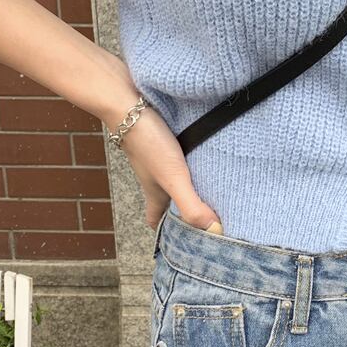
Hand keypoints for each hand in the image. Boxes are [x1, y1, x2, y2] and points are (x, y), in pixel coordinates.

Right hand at [114, 99, 223, 233]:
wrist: (128, 102)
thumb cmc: (147, 142)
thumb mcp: (172, 178)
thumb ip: (190, 205)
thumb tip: (214, 232)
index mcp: (154, 194)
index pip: (155, 221)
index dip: (165, 234)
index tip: (182, 243)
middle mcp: (156, 179)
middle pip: (168, 202)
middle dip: (184, 211)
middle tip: (210, 218)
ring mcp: (160, 160)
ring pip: (176, 180)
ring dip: (192, 186)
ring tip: (217, 191)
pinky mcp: (167, 140)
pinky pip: (182, 157)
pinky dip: (194, 162)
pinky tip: (210, 158)